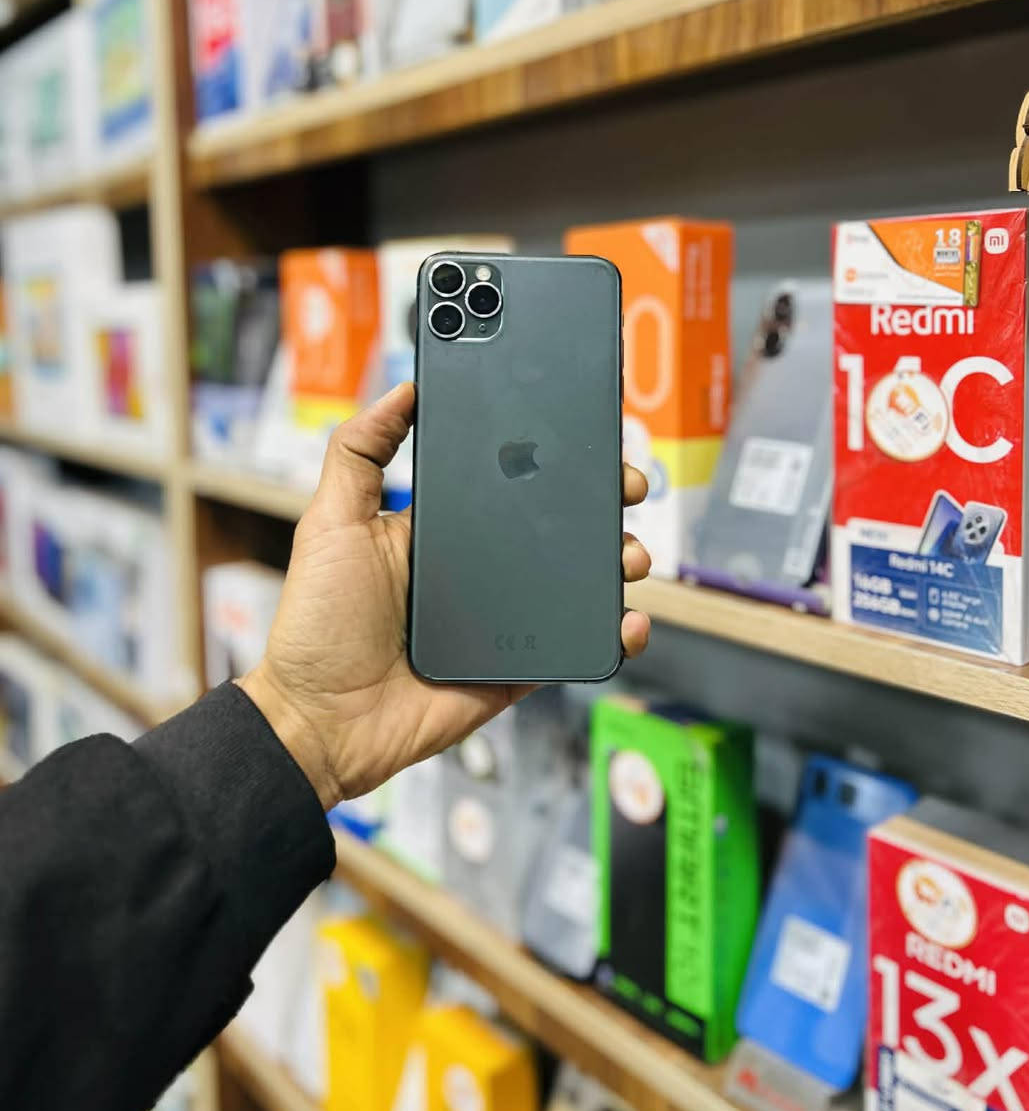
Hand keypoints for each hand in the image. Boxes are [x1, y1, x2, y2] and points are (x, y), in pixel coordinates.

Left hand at [241, 382, 650, 810]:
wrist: (320, 721)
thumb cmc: (316, 623)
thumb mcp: (330, 522)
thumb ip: (358, 453)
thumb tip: (402, 389)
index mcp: (442, 530)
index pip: (509, 483)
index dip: (551, 459)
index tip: (587, 438)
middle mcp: (479, 570)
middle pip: (557, 529)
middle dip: (601, 504)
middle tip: (624, 489)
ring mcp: (503, 621)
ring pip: (577, 584)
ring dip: (617, 563)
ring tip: (629, 555)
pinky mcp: (517, 668)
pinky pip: (575, 647)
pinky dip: (612, 635)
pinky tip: (626, 622)